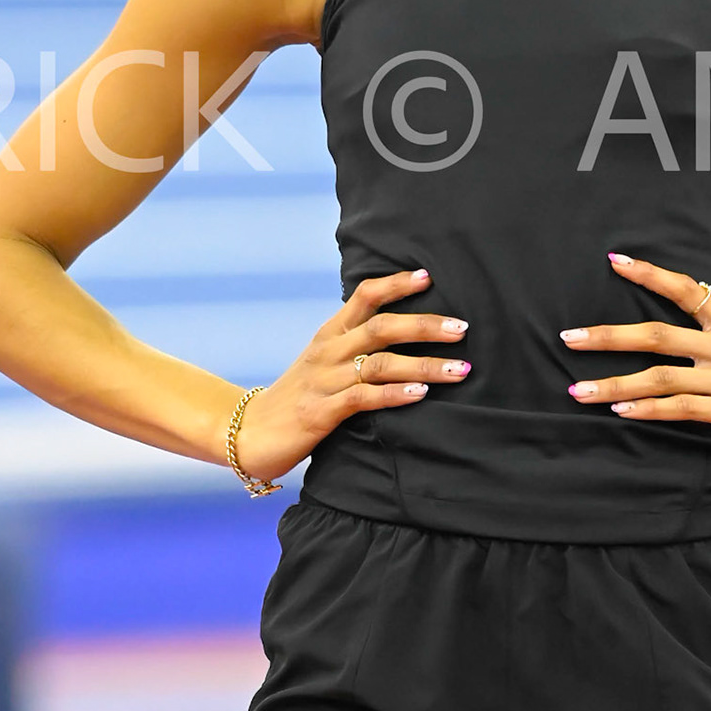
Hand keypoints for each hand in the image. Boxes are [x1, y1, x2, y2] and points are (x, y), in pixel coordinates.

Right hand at [227, 268, 468, 479]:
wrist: (248, 433)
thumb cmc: (298, 396)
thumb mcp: (324, 362)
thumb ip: (356, 345)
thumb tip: (405, 332)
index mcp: (330, 333)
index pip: (364, 297)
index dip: (396, 284)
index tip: (429, 277)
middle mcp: (328, 351)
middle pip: (381, 327)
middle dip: (425, 325)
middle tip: (461, 328)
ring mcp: (323, 381)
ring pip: (380, 364)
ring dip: (424, 365)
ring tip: (459, 369)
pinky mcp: (320, 413)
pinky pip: (362, 398)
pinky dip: (394, 394)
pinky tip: (419, 393)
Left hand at [559, 252, 710, 461]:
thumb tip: (687, 328)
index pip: (687, 289)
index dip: (650, 273)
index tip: (615, 260)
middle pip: (658, 333)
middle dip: (608, 336)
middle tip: (568, 337)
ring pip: (662, 377)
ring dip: (615, 384)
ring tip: (579, 391)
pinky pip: (684, 409)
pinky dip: (650, 409)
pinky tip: (623, 411)